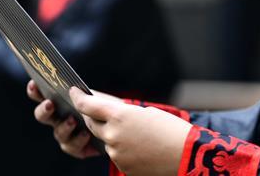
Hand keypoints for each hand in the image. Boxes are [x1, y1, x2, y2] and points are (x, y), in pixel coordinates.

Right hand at [28, 80, 99, 158]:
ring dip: (64, 127)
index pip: (41, 96)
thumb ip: (80, 94)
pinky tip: (86, 134)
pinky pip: (73, 147)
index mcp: (58, 102)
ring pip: (58, 133)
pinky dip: (79, 140)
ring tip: (73, 120)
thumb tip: (71, 89)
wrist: (114, 126)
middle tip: (50, 104)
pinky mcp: (76, 148)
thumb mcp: (92, 97)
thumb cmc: (101, 107)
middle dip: (44, 110)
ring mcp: (65, 135)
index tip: (34, 84)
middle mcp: (57, 119)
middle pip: (42, 116)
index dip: (35, 91)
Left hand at [71, 86, 190, 175]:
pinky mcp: (122, 166)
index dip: (78, 98)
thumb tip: (110, 116)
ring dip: (112, 134)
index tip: (73, 92)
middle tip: (96, 111)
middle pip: (92, 124)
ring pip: (105, 140)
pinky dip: (122, 149)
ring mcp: (116, 153)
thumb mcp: (146, 113)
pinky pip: (116, 154)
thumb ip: (123, 113)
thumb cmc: (170, 129)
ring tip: (133, 133)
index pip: (88, 106)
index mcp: (119, 115)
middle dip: (93, 117)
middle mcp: (113, 134)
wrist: (186, 155)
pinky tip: (139, 147)